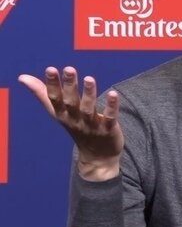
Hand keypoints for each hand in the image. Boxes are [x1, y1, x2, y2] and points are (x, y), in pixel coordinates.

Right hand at [19, 66, 123, 180]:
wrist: (98, 157)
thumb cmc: (77, 128)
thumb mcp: (59, 113)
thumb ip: (43, 94)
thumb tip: (23, 77)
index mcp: (63, 115)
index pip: (55, 99)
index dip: (52, 84)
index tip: (50, 69)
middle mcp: (75, 120)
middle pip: (71, 102)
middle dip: (70, 86)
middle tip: (69, 69)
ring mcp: (92, 126)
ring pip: (89, 109)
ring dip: (89, 94)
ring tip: (89, 78)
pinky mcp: (108, 129)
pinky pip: (109, 117)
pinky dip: (111, 106)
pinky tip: (113, 93)